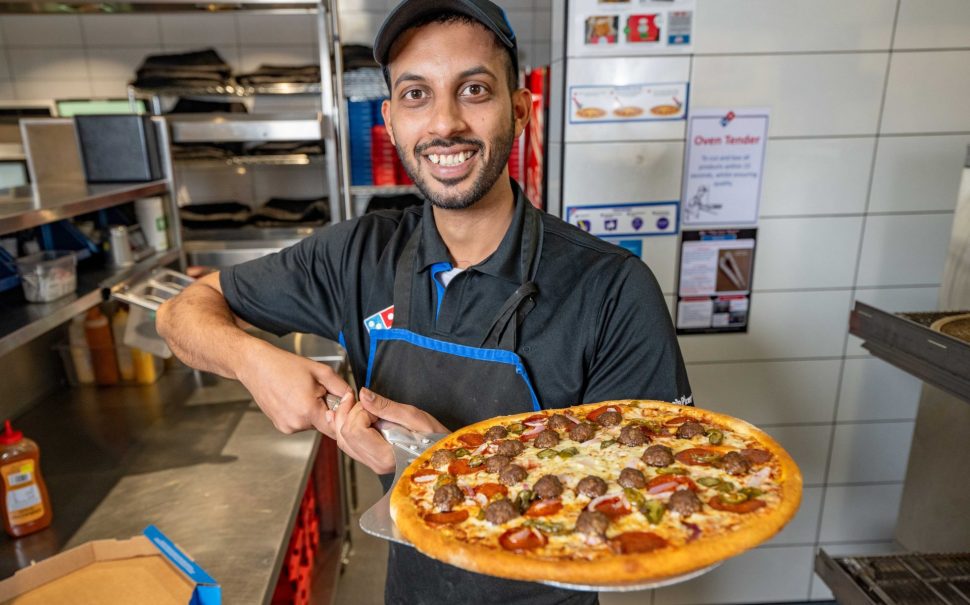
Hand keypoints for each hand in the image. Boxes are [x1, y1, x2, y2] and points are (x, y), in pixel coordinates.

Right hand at [236, 340, 351, 436]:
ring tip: (303, 391)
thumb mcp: (320, 371)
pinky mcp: (280, 426)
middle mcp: (296, 424)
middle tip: (319, 391)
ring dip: (314, 411)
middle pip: (324, 425)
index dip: (343, 417)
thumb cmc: (284, 365)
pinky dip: (302, 412)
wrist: (255, 365)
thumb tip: (352, 398)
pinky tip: (293, 397)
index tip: (343, 406)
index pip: (336, 428)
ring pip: (312, 424)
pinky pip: (300, 422)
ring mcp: (286, 427)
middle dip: (327, 410)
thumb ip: (341, 387)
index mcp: (308, 411)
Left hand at [328, 388, 447, 473]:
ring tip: (351, 402)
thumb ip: (385, 406)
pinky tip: (343, 414)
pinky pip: (348, 444)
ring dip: (344, 418)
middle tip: (362, 400)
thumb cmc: (435, 439)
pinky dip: (343, 427)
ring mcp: (371, 463)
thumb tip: (363, 394)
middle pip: (344, 434)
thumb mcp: (414, 417)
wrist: (442, 455)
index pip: (355, 430)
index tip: (375, 406)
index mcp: (385, 455)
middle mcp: (375, 463)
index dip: (360, 412)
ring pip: (342, 440)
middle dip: (349, 412)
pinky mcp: (370, 459)